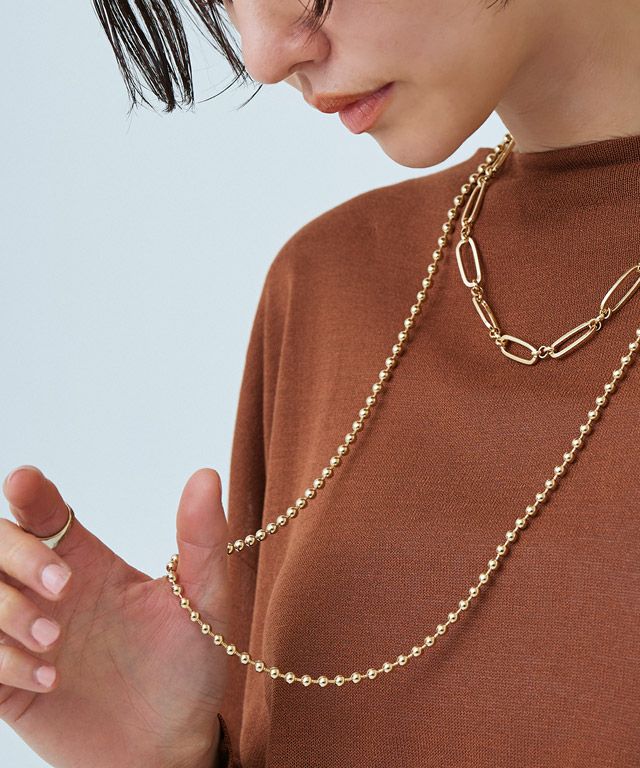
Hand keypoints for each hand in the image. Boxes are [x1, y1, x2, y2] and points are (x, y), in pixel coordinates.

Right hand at [0, 465, 231, 767]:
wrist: (167, 746)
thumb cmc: (186, 666)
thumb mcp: (203, 602)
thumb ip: (203, 540)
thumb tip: (207, 475)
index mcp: (86, 561)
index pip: (45, 513)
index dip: (29, 492)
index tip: (24, 482)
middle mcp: (47, 591)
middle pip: (0, 544)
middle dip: (20, 556)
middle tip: (64, 587)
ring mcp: (23, 634)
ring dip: (6, 610)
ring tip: (54, 641)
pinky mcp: (7, 682)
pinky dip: (1, 658)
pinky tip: (47, 678)